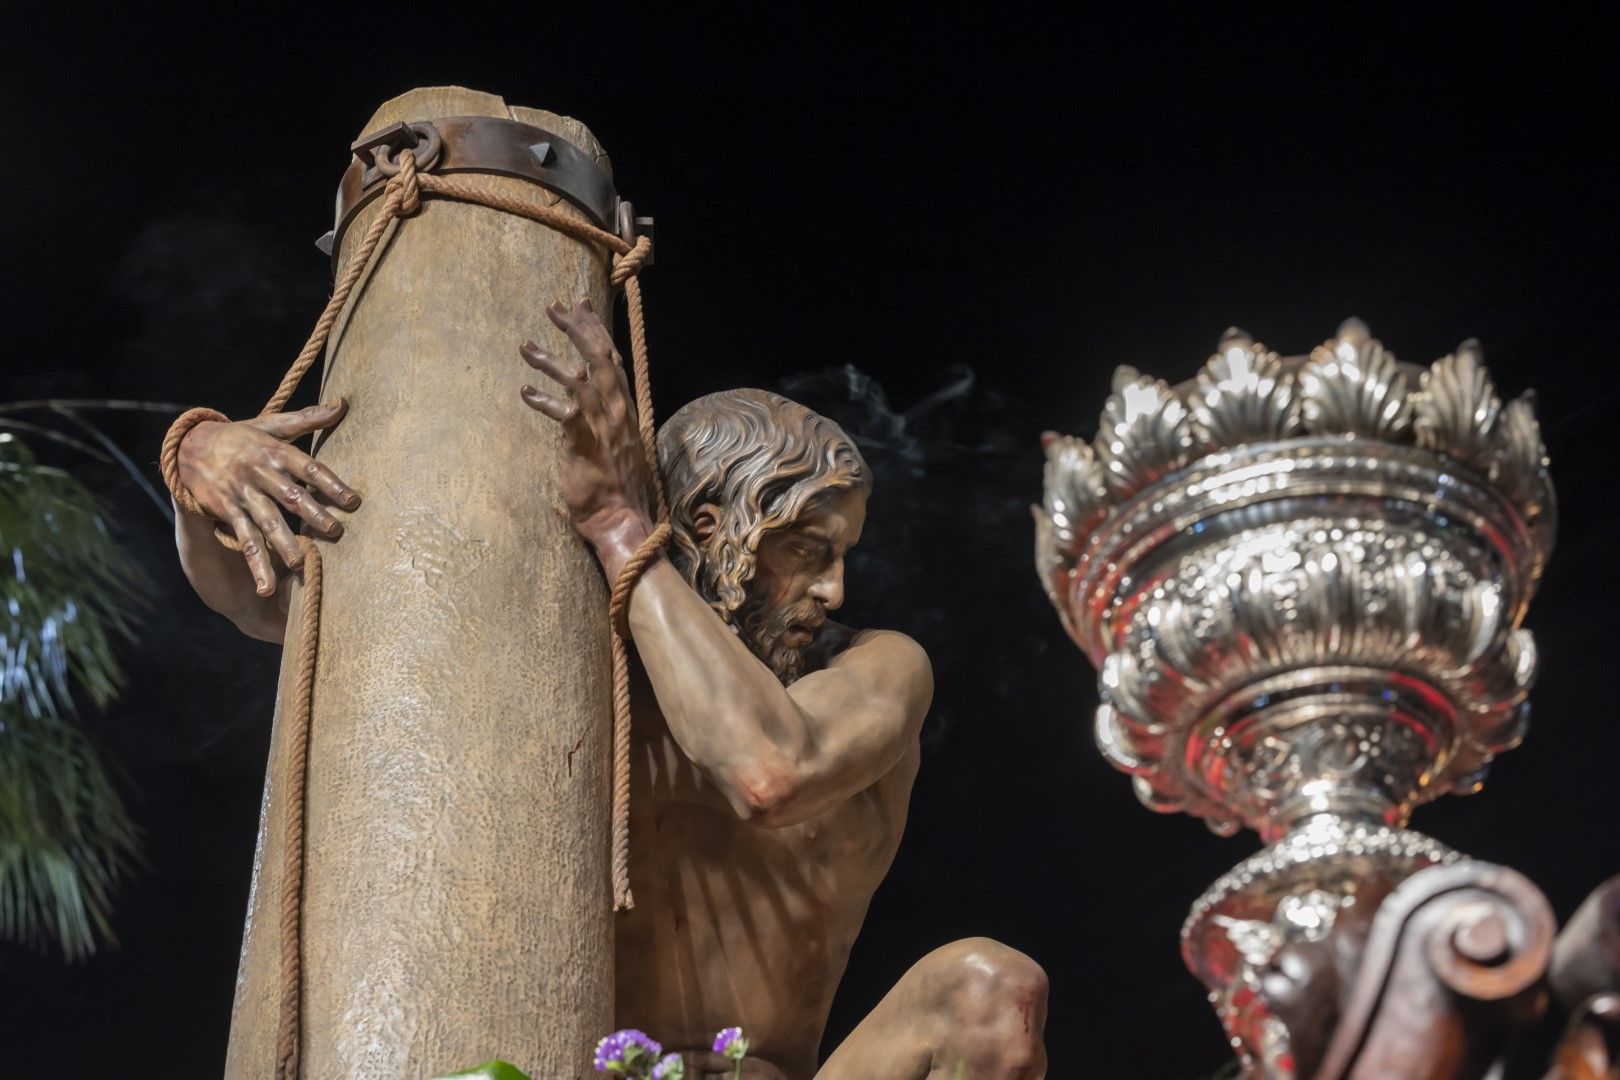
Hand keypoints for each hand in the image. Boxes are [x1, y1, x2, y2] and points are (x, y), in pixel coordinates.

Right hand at [176, 401, 360, 595]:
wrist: (190, 445)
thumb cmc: (242, 436)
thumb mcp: (271, 424)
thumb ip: (307, 419)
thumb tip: (343, 404)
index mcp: (274, 451)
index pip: (308, 467)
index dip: (331, 483)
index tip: (353, 501)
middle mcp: (259, 473)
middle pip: (290, 496)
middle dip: (313, 515)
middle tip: (336, 532)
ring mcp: (241, 493)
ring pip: (265, 521)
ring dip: (283, 543)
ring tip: (300, 565)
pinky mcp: (226, 511)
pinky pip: (243, 539)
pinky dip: (254, 562)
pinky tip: (264, 586)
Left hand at [519, 298, 653, 563]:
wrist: (620, 518)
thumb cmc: (615, 488)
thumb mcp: (616, 446)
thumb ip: (605, 423)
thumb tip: (586, 410)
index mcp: (626, 408)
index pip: (614, 359)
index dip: (597, 330)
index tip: (582, 307)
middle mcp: (618, 410)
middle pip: (599, 356)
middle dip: (576, 328)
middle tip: (554, 307)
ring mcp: (603, 425)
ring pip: (578, 377)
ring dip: (549, 358)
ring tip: (524, 345)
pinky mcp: (584, 441)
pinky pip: (562, 411)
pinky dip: (542, 399)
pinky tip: (525, 392)